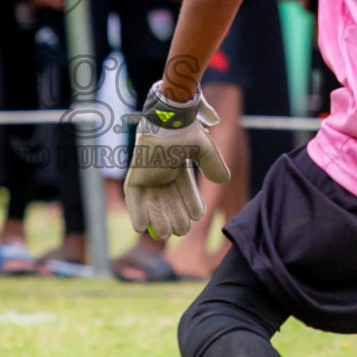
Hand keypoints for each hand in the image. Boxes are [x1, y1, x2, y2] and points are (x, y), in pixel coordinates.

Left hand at [123, 80, 229, 238]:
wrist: (168, 121)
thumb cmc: (185, 131)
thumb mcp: (203, 149)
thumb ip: (213, 164)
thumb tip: (223, 181)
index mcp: (177, 165)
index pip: (185, 190)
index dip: (191, 204)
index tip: (197, 216)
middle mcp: (162, 171)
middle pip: (168, 200)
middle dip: (176, 217)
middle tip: (182, 231)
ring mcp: (147, 174)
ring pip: (152, 203)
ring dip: (157, 219)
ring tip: (165, 234)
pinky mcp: (135, 175)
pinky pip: (133, 198)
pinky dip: (135, 212)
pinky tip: (140, 228)